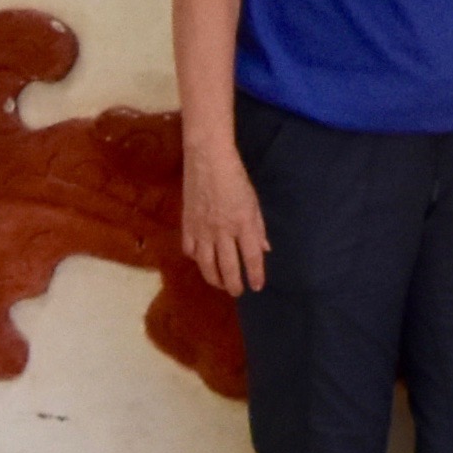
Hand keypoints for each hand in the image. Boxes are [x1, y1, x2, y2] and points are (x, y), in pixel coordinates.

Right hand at [182, 141, 269, 296]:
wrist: (207, 160)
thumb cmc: (236, 178)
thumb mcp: (253, 201)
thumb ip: (258, 227)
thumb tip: (265, 249)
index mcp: (244, 223)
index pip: (252, 257)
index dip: (255, 274)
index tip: (257, 286)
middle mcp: (223, 231)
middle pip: (228, 267)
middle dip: (234, 284)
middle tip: (238, 292)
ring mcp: (203, 230)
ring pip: (206, 265)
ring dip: (214, 279)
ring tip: (221, 284)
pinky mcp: (187, 225)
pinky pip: (190, 251)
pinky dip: (197, 259)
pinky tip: (202, 261)